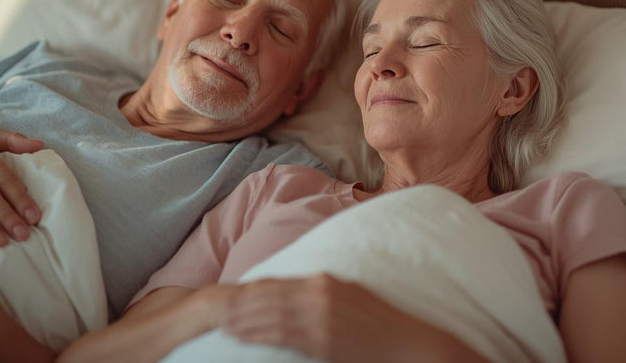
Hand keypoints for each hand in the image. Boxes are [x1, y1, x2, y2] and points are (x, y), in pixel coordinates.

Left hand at [220, 274, 482, 362]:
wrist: (409, 345)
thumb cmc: (383, 326)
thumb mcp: (353, 297)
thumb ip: (325, 293)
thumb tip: (301, 296)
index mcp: (327, 280)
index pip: (279, 282)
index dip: (252, 289)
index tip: (234, 294)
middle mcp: (320, 292)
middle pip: (268, 296)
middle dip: (240, 304)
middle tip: (216, 309)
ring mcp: (320, 316)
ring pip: (269, 315)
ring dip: (241, 320)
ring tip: (221, 324)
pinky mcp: (322, 340)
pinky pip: (281, 336)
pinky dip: (256, 334)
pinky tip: (240, 337)